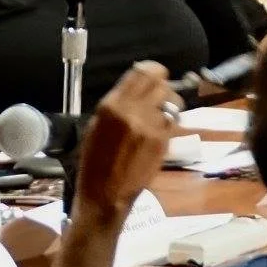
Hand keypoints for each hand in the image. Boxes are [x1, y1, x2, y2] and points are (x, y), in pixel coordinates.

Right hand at [69, 62, 175, 220]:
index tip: (152, 76)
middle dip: (162, 86)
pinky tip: (159, 131)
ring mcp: (150, 127)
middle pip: (161, 82)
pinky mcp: (163, 142)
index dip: (151, 71)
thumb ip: (116, 107)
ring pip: (172, 100)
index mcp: (111, 106)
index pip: (141, 72)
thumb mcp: (96, 127)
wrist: (105, 195)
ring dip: (169, 103)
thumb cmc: (94, 163)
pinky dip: (169, 122)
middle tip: (158, 96)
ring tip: (161, 113)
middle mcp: (132, 112)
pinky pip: (172, 121)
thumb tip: (134, 90)